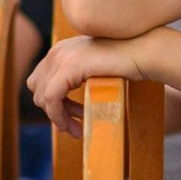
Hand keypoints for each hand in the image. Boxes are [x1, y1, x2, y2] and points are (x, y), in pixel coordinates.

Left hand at [26, 33, 153, 137]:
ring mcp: (61, 57)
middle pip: (37, 89)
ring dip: (58, 118)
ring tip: (77, 130)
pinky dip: (59, 116)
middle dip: (54, 110)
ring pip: (42, 97)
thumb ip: (76, 77)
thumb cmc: (127, 63)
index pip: (40, 81)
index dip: (53, 103)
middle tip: (74, 125)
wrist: (143, 52)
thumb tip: (65, 103)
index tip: (72, 118)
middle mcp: (57, 51)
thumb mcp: (94, 69)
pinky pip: (51, 99)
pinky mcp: (69, 68)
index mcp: (61, 49)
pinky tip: (75, 125)